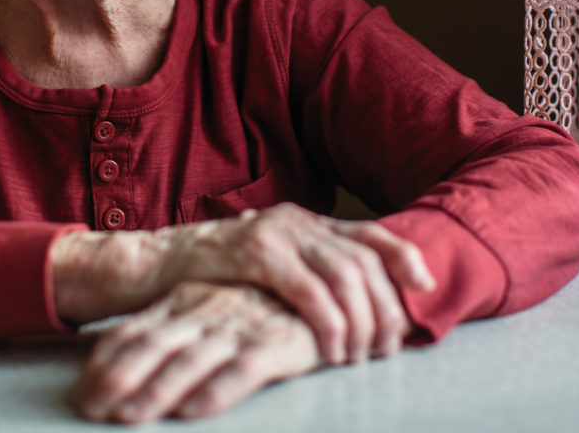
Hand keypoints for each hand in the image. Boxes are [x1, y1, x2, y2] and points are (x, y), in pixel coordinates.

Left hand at [71, 281, 321, 422]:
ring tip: (132, 417)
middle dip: (120, 380)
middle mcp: (206, 311)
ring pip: (192, 360)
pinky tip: (193, 410)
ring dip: (158, 390)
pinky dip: (217, 390)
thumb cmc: (253, 307)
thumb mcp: (202, 310)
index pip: (135, 331)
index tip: (81, 394)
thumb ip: (163, 329)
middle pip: (155, 346)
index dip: (105, 363)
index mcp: (183, 302)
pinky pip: (244, 369)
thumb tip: (106, 354)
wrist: (323, 288)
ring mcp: (241, 326)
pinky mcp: (279, 344)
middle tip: (93, 409)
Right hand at [154, 204, 435, 364]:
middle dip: (383, 309)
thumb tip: (355, 307)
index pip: (368, 233)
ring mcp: (276, 232)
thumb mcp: (268, 271)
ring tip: (356, 356)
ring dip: (359, 322)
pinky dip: (328, 321)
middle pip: (364, 261)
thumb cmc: (213, 278)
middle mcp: (296, 221)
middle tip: (384, 350)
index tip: (425, 285)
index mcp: (305, 223)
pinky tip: (330, 348)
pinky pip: (308, 289)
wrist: (153, 265)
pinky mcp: (255, 252)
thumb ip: (306, 276)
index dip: (402, 256)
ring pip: (344, 275)